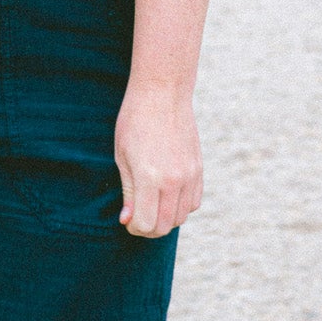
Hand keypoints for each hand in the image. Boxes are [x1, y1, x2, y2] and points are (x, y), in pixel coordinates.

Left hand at [114, 83, 201, 238]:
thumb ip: (128, 191)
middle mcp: (173, 180)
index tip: (128, 219)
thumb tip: (128, 219)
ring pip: (182, 216)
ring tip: (152, 204)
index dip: (134, 227)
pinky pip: (194, 202)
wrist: (162, 92)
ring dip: (166, 218)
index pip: (146, 223)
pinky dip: (182, 206)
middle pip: (165, 226)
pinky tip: (169, 195)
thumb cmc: (135, 120)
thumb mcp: (122, 155)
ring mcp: (189, 175)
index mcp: (149, 177)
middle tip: (138, 216)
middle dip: (149, 228)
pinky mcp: (199, 168)